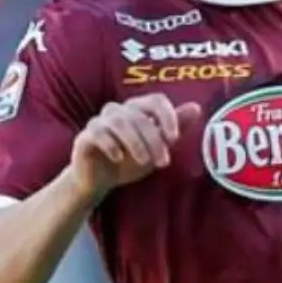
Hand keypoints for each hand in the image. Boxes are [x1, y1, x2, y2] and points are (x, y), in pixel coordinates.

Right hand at [70, 94, 201, 199]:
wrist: (98, 182)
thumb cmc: (129, 161)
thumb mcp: (157, 147)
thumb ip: (175, 127)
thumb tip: (196, 107)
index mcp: (137, 109)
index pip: (156, 100)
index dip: (167, 116)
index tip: (174, 138)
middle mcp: (118, 110)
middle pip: (139, 116)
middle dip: (154, 140)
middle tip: (162, 162)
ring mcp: (99, 122)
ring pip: (120, 122)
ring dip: (135, 143)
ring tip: (143, 162)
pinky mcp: (84, 137)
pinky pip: (97, 133)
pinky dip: (111, 144)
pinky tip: (119, 158)